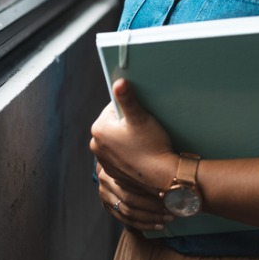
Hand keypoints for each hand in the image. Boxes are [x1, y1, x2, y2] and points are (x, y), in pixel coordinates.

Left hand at [90, 79, 178, 224]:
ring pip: (117, 140)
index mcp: (99, 129)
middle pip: (114, 125)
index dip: (128, 108)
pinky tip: (142, 153)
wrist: (162, 177)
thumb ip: (127, 98)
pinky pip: (120, 156)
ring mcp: (104, 161)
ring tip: (144, 141)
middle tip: (144, 127)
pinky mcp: (113, 173)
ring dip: (127, 138)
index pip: (112, 108)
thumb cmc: (152, 145)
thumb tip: (119, 82)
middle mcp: (96, 146)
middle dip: (126, 123)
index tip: (140, 115)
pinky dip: (128, 153)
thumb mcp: (140, 117)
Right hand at [96, 163, 173, 232]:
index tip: (169, 194)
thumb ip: (147, 166)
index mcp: (112, 168)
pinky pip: (127, 221)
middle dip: (153, 207)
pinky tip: (158, 225)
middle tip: (171, 209)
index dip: (151, 190)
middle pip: (130, 199)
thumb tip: (172, 173)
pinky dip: (143, 225)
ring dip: (150, 218)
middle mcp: (106, 184)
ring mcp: (105, 197)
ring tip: (167, 218)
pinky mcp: (108, 207)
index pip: (132, 183)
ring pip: (129, 213)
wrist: (110, 162)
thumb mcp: (136, 158)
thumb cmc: (131, 160)